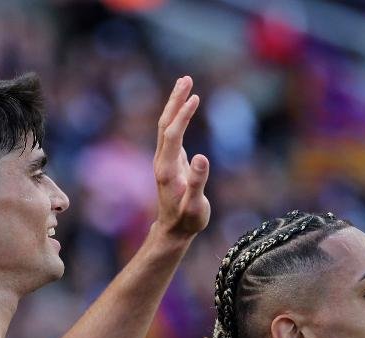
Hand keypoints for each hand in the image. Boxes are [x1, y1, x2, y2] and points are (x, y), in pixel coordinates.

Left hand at [154, 76, 211, 240]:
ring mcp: (165, 159)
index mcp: (167, 169)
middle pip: (165, 123)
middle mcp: (162, 160)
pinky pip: (172, 132)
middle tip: (186, 79)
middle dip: (175, 100)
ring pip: (166, 125)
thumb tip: (202, 157)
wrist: (173, 230)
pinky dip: (178, 116)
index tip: (195, 98)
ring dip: (175, 104)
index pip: (173, 134)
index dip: (183, 116)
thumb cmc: (187, 220)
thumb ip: (197, 182)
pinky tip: (185, 107)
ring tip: (186, 84)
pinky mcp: (171, 160)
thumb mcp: (195, 206)